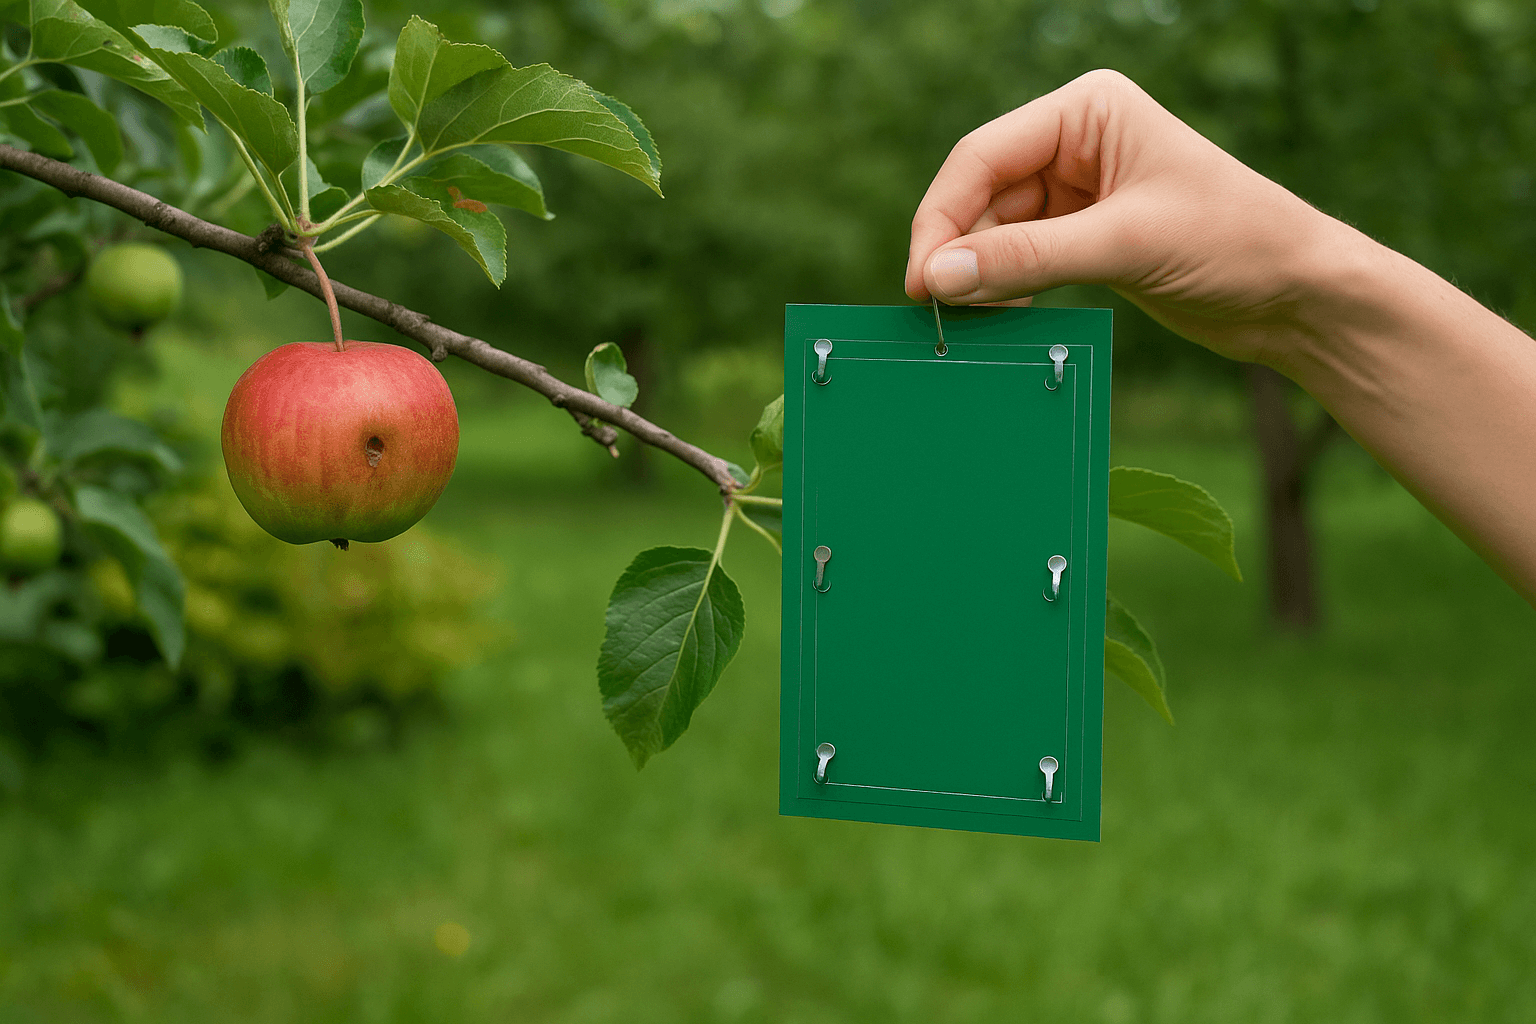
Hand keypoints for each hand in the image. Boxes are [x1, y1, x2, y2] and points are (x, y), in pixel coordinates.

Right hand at [904, 69, 1346, 366]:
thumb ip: (1028, 258)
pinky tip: (1001, 319)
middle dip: (957, 252)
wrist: (1298, 295)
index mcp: (1087, 111)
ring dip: (978, 276)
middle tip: (937, 312)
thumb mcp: (1126, 245)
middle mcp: (1076, 142)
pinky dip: (1004, 289)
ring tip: (970, 322)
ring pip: (995, 232)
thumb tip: (940, 278)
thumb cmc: (1235, 243)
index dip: (942, 217)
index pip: (983, 156)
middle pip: (981, 195)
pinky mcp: (1085, 238)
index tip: (921, 280)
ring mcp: (1079, 192)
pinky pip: (1020, 260)